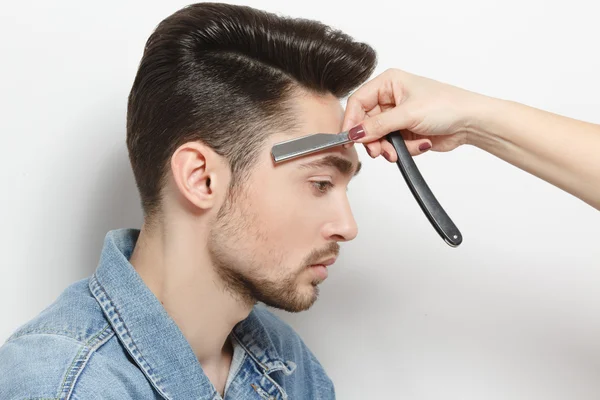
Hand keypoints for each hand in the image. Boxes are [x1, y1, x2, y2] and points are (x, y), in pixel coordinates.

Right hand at [342, 68, 484, 161]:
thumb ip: (378, 125)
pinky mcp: (405, 132)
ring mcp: (397, 116)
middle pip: (366, 123)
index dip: (351, 120)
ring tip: (398, 152)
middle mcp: (390, 98)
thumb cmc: (447, 105)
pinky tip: (419, 144)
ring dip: (388, 148)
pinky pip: (393, 145)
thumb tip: (355, 133)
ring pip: (378, 137)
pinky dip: (403, 149)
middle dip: (373, 140)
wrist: (470, 122)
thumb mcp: (408, 114)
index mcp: (389, 83)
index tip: (350, 138)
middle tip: (378, 151)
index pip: (358, 101)